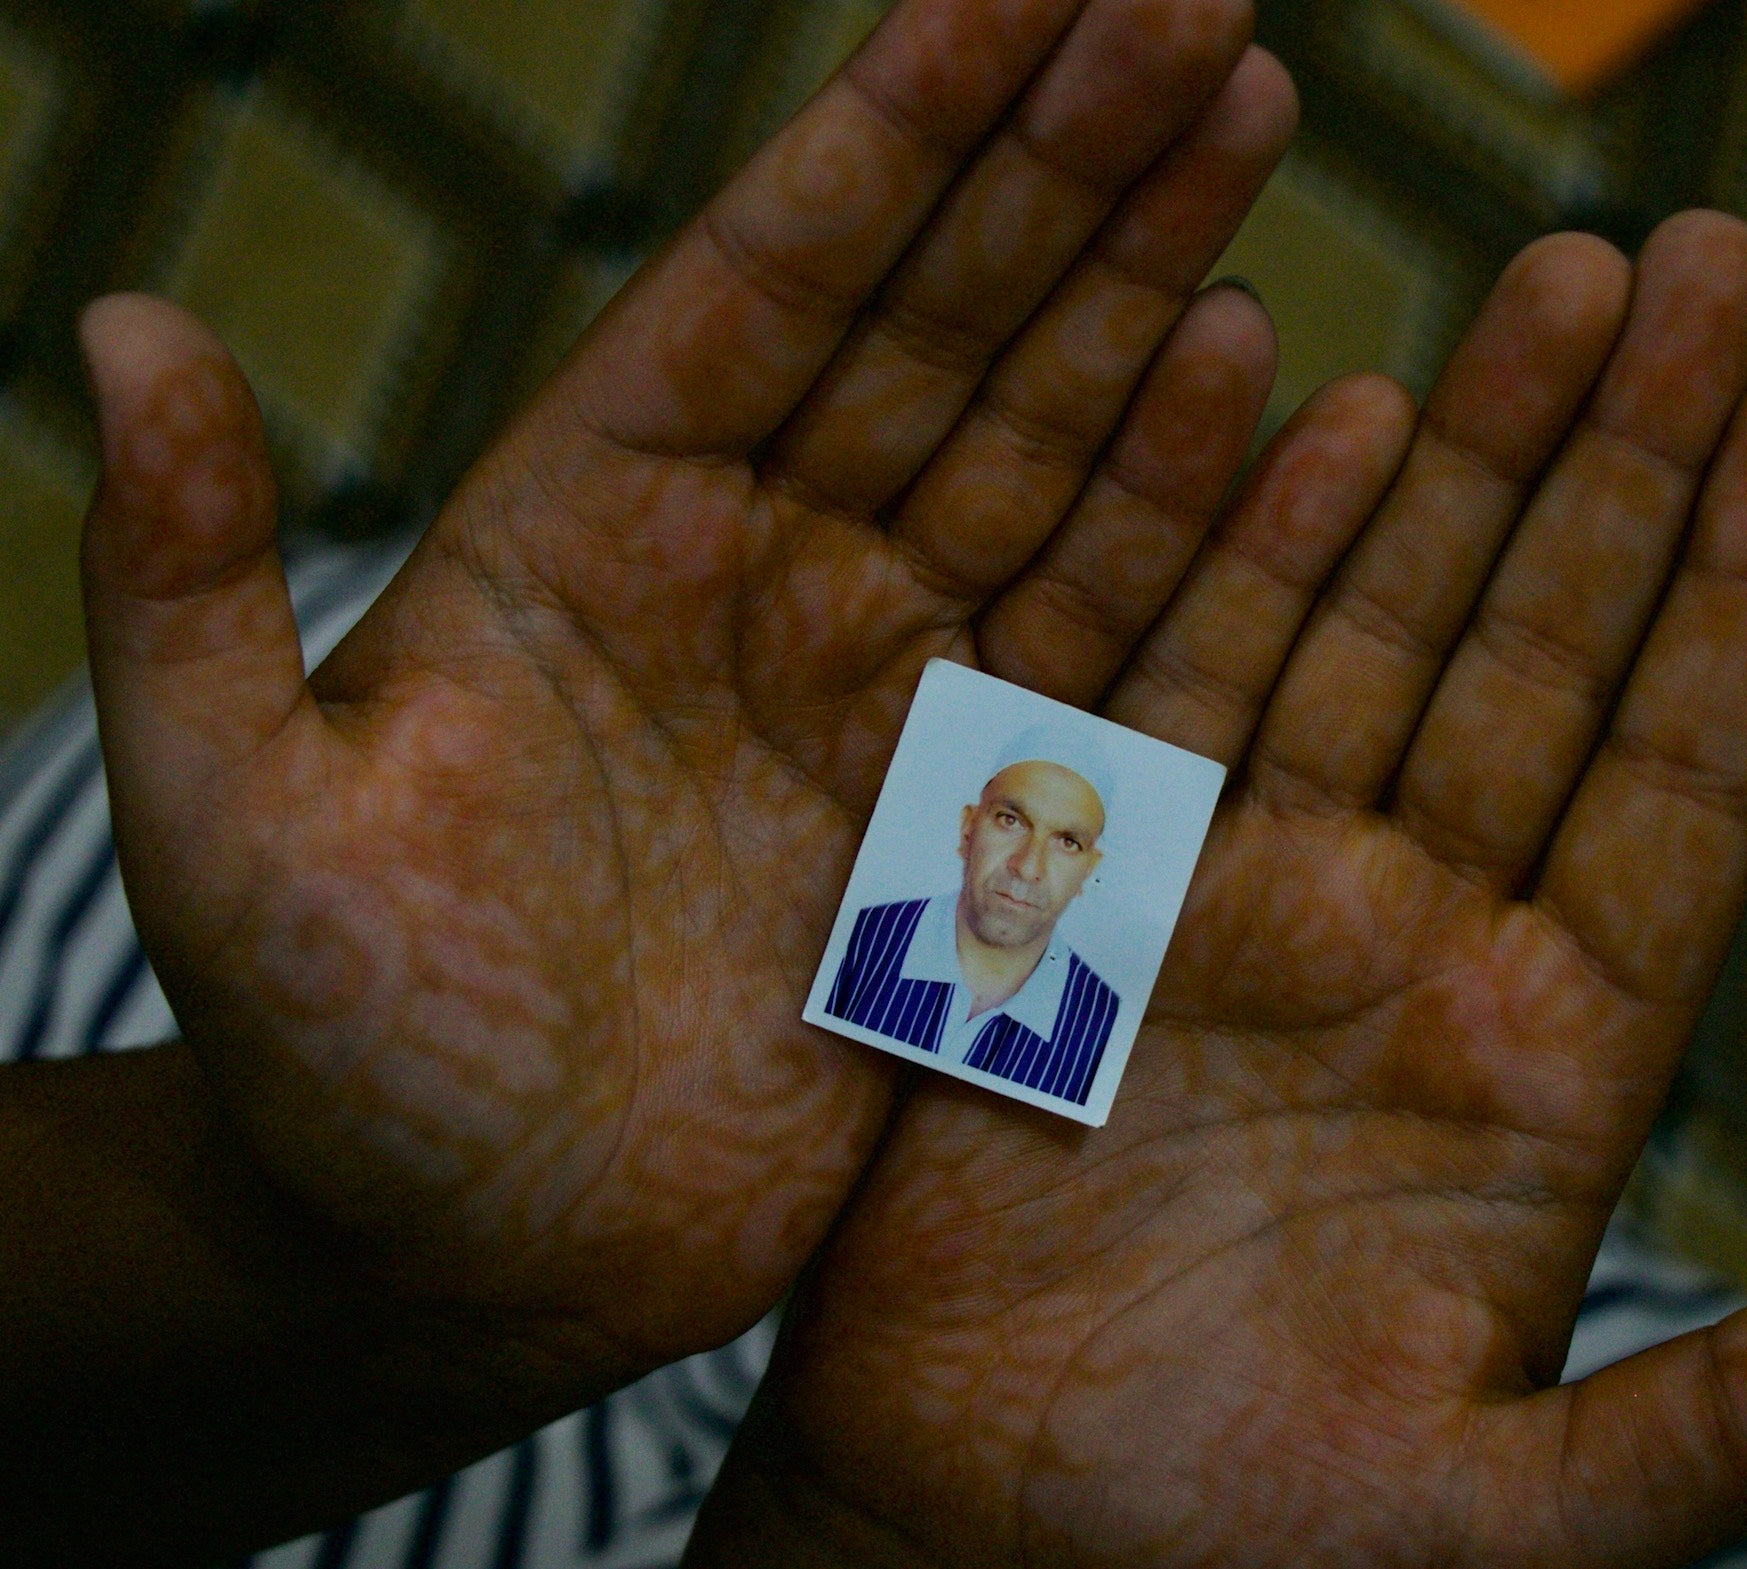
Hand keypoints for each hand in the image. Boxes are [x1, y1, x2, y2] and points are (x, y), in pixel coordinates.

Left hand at [77, 0, 1290, 1403]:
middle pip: (944, 323)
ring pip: (1053, 454)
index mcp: (599, 518)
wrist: (460, 1255)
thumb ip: (190, 585)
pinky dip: (1204, 531)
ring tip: (1248, 122)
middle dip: (1070, 157)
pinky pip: (1115, 648)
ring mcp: (884, 684)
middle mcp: (764, 567)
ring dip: (1154, 294)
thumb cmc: (330, 1053)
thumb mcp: (234, 822)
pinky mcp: (972, 816)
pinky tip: (1290, 404)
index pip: (773, 274)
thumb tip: (119, 327)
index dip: (898, 122)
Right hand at [687, 215, 1746, 1567]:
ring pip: (1372, 634)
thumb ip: (1712, 1424)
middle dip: (1616, 459)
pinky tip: (1311, 412)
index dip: (1742, 595)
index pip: (1675, 781)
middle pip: (1539, 654)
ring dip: (1452, 463)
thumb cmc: (1241, 1552)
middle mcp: (1408, 944)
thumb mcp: (1500, 1521)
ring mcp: (1249, 902)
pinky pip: (1180, 688)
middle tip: (1693, 261)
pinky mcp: (1093, 898)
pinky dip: (1241, 552)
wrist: (982, 1540)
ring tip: (1539, 288)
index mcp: (1539, 1066)